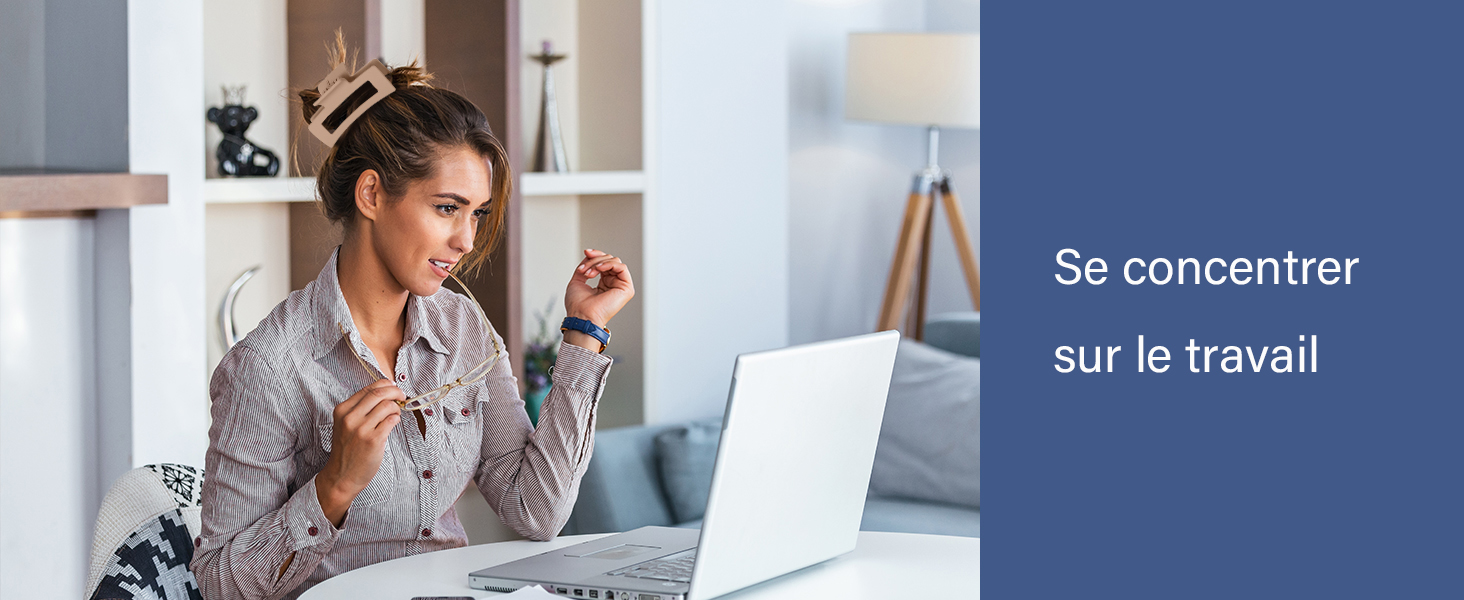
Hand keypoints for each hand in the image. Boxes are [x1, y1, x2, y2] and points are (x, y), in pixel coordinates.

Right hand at [315, 379, 403, 526]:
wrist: (342, 475)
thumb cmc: (347, 449)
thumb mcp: (346, 424)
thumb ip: (361, 408)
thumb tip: (386, 392)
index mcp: (342, 410)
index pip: (369, 388)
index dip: (386, 385)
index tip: (393, 388)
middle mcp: (350, 417)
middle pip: (379, 393)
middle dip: (395, 392)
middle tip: (402, 396)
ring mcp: (361, 429)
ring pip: (388, 405)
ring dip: (396, 408)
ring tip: (394, 415)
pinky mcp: (373, 440)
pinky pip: (392, 420)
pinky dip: (396, 419)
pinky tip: (393, 424)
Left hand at [564, 249, 634, 329]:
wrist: (581, 316)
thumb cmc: (578, 305)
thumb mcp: (578, 280)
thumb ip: (585, 266)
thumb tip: (589, 254)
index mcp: (604, 283)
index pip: (604, 262)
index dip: (595, 255)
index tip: (586, 252)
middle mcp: (613, 283)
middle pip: (609, 259)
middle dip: (595, 260)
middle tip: (584, 270)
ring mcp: (620, 286)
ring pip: (614, 261)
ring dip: (599, 263)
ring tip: (589, 273)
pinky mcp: (627, 288)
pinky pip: (621, 267)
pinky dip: (609, 264)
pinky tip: (599, 269)